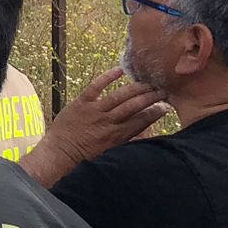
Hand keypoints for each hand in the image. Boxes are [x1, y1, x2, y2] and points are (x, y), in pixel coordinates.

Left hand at [20, 67, 169, 187]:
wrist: (61, 154)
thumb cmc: (87, 156)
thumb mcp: (111, 154)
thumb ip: (128, 143)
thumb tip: (145, 136)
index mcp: (118, 136)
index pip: (142, 121)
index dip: (155, 112)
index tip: (166, 106)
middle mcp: (109, 122)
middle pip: (135, 107)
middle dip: (150, 98)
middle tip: (162, 91)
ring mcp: (95, 111)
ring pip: (120, 97)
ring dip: (136, 89)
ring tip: (148, 83)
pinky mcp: (81, 103)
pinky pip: (96, 87)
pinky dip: (108, 77)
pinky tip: (120, 70)